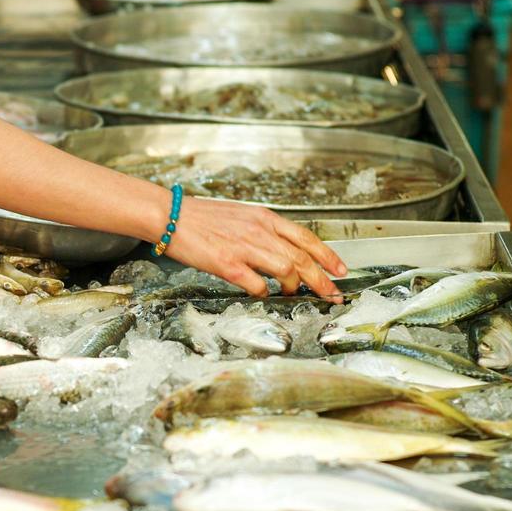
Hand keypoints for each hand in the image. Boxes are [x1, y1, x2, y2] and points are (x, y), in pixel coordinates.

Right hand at [165, 199, 346, 300]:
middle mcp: (259, 231)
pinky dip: (265, 292)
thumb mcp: (240, 215)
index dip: (328, 256)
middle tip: (334, 295)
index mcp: (264, 218)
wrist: (171, 216)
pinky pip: (257, 284)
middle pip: (303, 257)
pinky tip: (263, 293)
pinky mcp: (228, 265)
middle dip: (323, 280)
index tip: (340, 270)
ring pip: (287, 270)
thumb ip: (263, 231)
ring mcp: (245, 248)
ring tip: (294, 294)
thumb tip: (280, 250)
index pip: (306, 237)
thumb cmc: (201, 218)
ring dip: (294, 286)